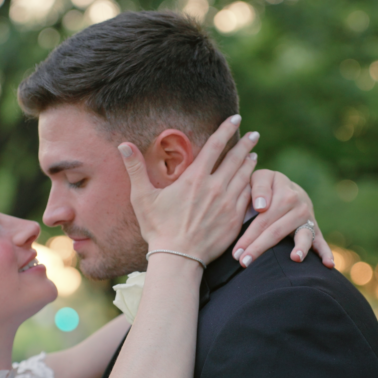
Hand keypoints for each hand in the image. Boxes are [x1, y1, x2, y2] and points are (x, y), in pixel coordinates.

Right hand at [119, 115, 259, 264]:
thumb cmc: (158, 228)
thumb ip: (135, 168)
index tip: (235, 119)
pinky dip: (252, 185)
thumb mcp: (142, 197)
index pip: (215, 146)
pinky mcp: (235, 219)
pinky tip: (253, 182)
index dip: (226, 130)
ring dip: (250, 163)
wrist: (178, 258)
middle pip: (236, 159)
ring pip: (244, 177)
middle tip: (254, 134)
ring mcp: (228, 204)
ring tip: (254, 154)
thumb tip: (122, 145)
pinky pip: (248, 197)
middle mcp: (215, 187)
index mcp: (195, 178)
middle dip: (246, 144)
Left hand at [231, 170, 333, 267]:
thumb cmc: (265, 187)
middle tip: (245, 263)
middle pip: (278, 229)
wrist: (284, 187)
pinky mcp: (315, 227)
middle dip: (260, 248)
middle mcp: (299, 203)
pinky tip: (328, 264)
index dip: (249, 235)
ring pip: (302, 235)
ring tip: (295, 258)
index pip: (264, 217)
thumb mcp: (259, 178)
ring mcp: (308, 216)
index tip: (236, 253)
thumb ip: (259, 188)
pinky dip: (326, 252)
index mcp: (283, 190)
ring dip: (300, 248)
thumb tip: (262, 207)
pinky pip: (321, 241)